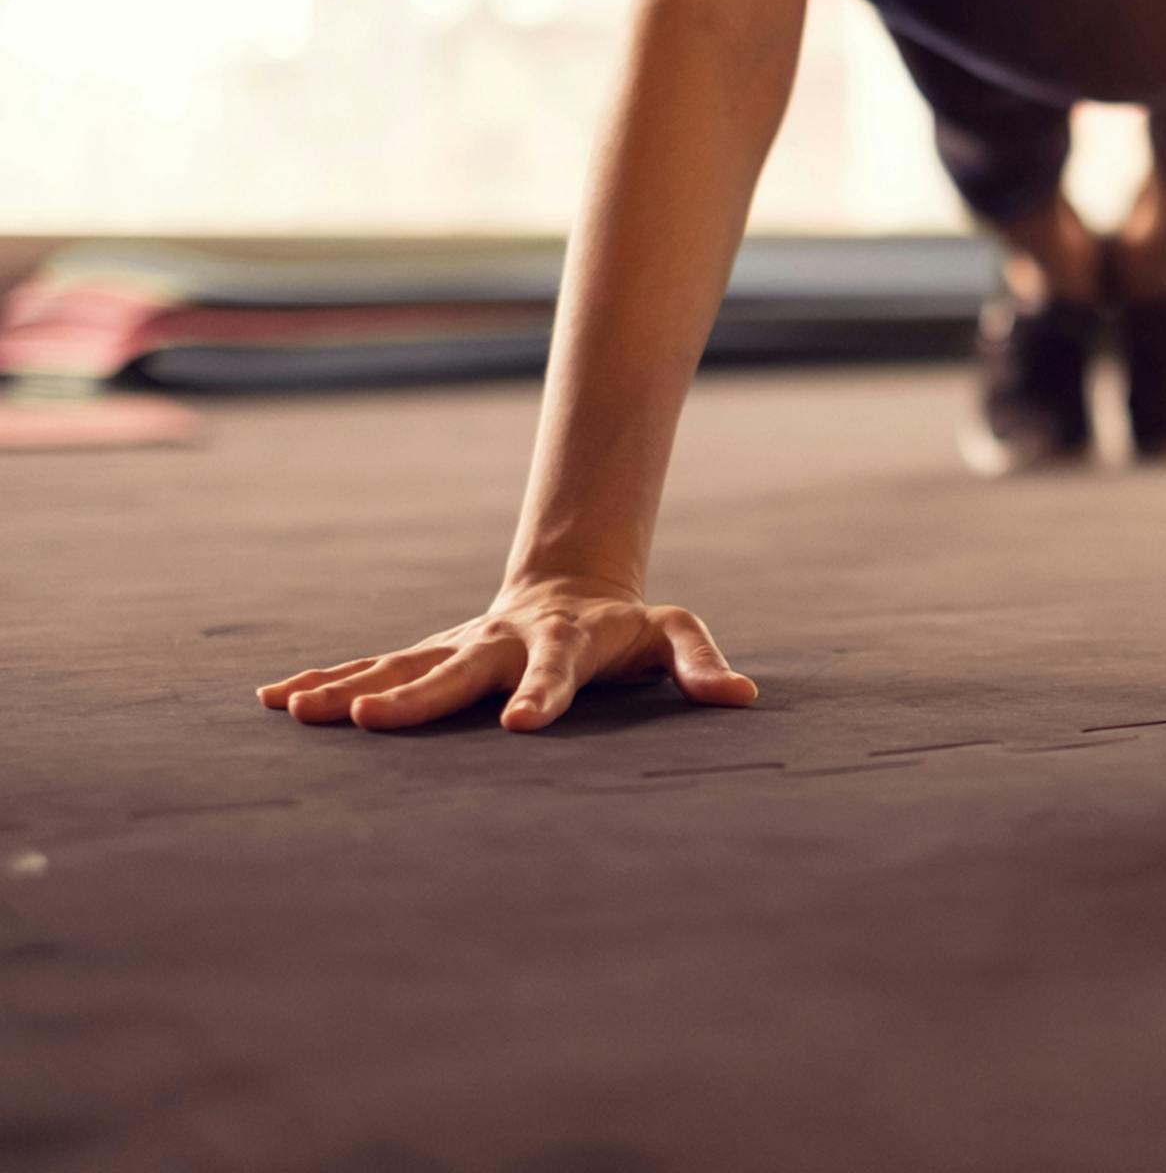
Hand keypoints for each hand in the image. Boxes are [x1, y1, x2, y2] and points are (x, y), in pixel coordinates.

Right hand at [256, 576, 757, 732]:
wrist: (574, 585)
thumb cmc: (628, 624)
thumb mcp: (675, 633)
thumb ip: (701, 663)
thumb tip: (741, 696)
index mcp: (566, 640)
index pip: (557, 670)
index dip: (543, 695)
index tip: (520, 727)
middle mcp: (503, 640)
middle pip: (457, 667)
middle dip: (413, 694)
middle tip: (366, 718)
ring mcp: (462, 644)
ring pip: (402, 663)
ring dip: (350, 684)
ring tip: (299, 710)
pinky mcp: (434, 652)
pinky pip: (375, 664)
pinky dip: (328, 678)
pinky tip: (278, 699)